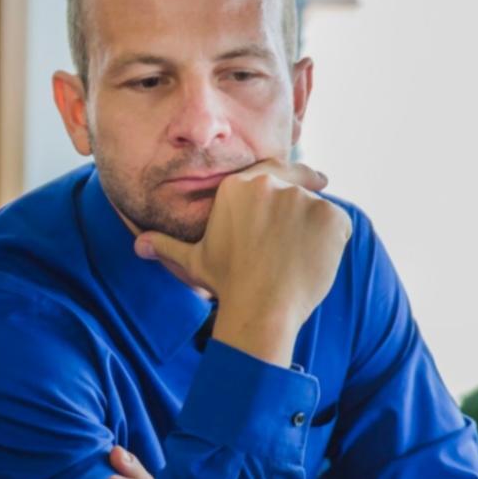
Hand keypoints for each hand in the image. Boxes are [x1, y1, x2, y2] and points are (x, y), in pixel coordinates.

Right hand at [134, 159, 350, 367]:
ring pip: (318, 207)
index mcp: (238, 186)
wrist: (260, 308)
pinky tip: (318, 261)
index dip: (288, 176)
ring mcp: (303, 199)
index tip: (305, 179)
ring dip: (317, 226)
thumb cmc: (226, 284)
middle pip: (296, 183)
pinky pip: (339, 225)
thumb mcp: (194, 261)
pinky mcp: (331, 216)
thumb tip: (139, 245)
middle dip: (305, 194)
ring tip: (304, 257)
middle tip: (317, 198)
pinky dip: (334, 241)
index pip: (271, 170)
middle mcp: (271, 184)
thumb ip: (169, 246)